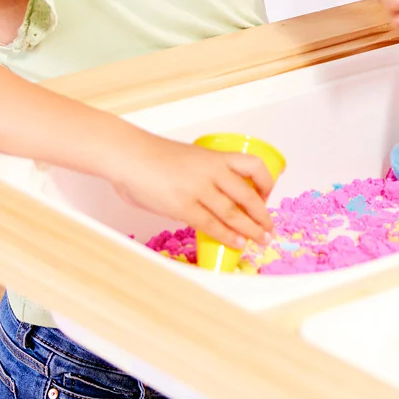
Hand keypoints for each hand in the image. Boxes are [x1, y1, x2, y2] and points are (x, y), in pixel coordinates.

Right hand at [111, 132, 276, 249]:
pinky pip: (211, 225)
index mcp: (215, 157)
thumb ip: (202, 177)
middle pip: (249, 196)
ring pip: (234, 214)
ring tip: (260, 241)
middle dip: (263, 216)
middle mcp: (212, 172)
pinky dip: (227, 236)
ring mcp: (198, 189)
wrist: (128, 155)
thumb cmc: (152, 156)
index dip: (266, 183)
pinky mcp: (183, 206)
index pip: (254, 166)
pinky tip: (236, 243)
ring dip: (251, 230)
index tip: (266, 196)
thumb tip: (207, 200)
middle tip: (269, 229)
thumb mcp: (189, 158)